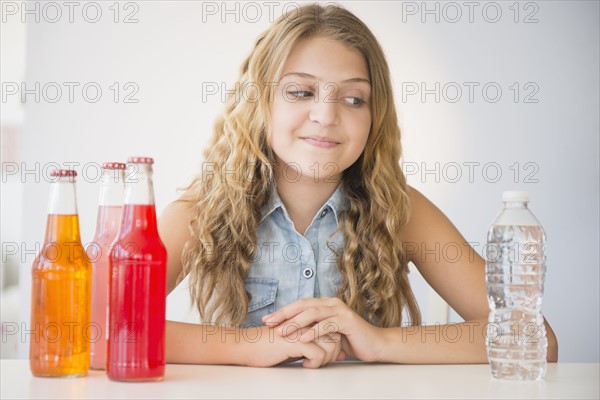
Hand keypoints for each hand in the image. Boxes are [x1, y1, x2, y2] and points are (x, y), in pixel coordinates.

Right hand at [240, 325, 343, 368]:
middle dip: (334, 352)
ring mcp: (301, 330)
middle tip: (322, 362)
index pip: (333, 328)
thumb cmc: (268, 346)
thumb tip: (336, 353)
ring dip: (326, 359)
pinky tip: (304, 365)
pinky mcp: (294, 341)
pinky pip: (318, 354)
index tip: (329, 355)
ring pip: (330, 345)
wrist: (246, 346)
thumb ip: (314, 344)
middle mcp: (305, 322)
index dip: (336, 344)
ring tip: (313, 364)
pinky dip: (315, 363)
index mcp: (305, 319)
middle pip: (336, 336)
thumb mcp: (295, 343)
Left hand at [262, 297, 384, 361]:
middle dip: (284, 314)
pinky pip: (327, 325)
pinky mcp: (347, 321)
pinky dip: (314, 331)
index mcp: (325, 304)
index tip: (267, 320)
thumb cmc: (349, 340)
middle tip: (269, 323)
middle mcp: (331, 303)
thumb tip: (288, 334)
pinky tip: (303, 338)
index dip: (283, 311)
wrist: (374, 345)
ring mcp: (340, 310)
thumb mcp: (326, 333)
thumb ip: (311, 329)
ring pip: (313, 313)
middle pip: (303, 305)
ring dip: (296, 322)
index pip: (299, 304)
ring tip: (283, 331)